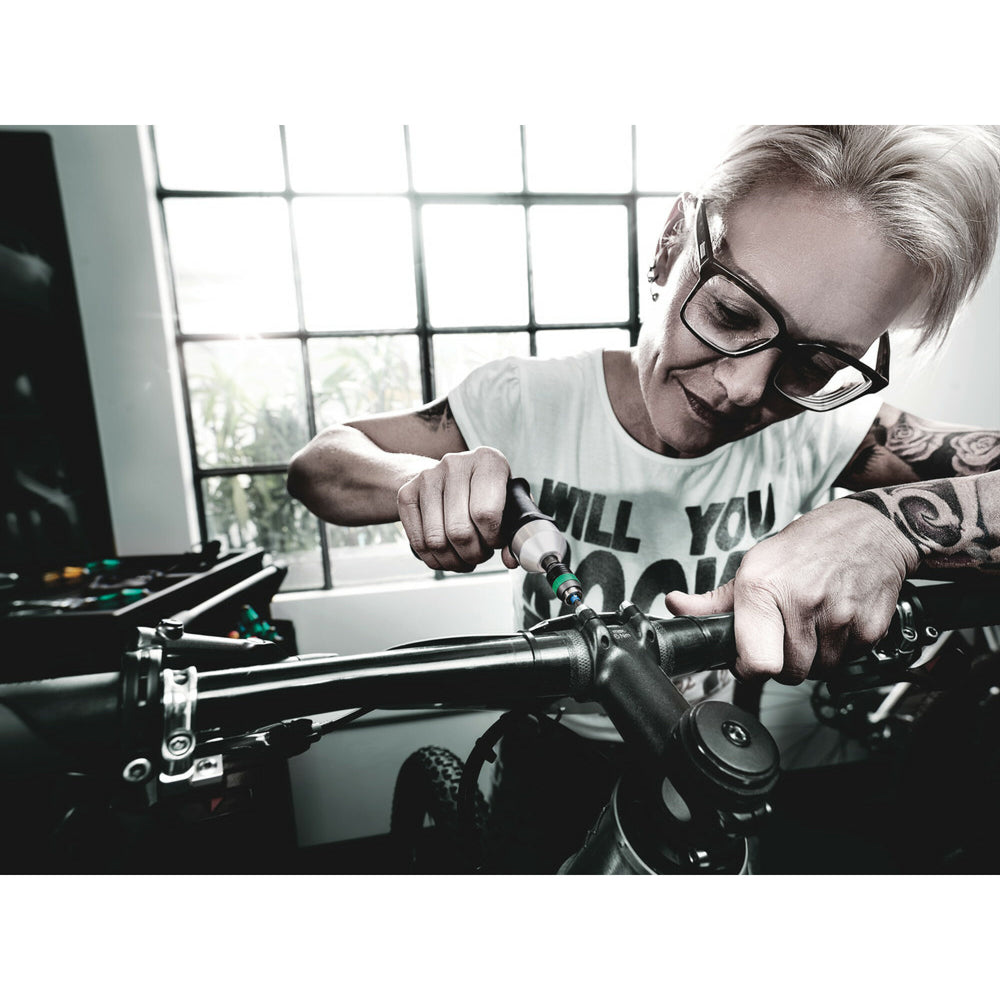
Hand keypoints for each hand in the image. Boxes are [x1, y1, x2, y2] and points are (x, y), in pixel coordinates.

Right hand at [397, 446, 518, 572]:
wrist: (450, 477)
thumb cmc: (486, 494)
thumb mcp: (508, 505)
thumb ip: (515, 533)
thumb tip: (511, 560)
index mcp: (488, 461)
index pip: (486, 514)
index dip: (492, 539)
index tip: (495, 541)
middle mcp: (455, 464)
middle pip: (459, 531)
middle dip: (473, 554)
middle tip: (479, 554)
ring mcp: (428, 477)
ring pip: (436, 541)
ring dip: (454, 561)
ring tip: (464, 556)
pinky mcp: (407, 493)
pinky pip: (418, 542)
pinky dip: (435, 560)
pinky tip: (447, 556)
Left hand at [663, 498, 920, 683]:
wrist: (871, 529)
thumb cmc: (808, 546)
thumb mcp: (755, 564)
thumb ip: (715, 599)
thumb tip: (675, 605)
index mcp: (763, 588)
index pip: (756, 663)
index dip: (749, 669)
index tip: (749, 658)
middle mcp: (802, 602)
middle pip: (789, 673)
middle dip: (783, 660)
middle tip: (785, 632)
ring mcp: (840, 617)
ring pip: (819, 671)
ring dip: (813, 657)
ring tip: (812, 622)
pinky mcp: (870, 628)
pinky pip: (848, 662)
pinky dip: (840, 650)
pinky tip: (835, 621)